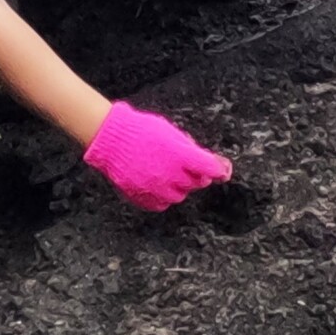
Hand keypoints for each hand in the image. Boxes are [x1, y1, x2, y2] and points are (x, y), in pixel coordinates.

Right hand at [82, 101, 232, 209]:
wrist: (112, 140)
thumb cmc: (143, 131)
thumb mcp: (172, 132)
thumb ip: (190, 148)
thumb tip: (208, 161)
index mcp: (180, 155)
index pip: (210, 168)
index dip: (219, 169)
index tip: (223, 170)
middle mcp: (170, 175)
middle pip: (196, 183)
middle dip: (196, 174)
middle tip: (187, 165)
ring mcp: (156, 189)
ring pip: (180, 195)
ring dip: (180, 185)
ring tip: (167, 170)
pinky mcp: (144, 199)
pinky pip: (162, 203)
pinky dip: (163, 195)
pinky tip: (157, 181)